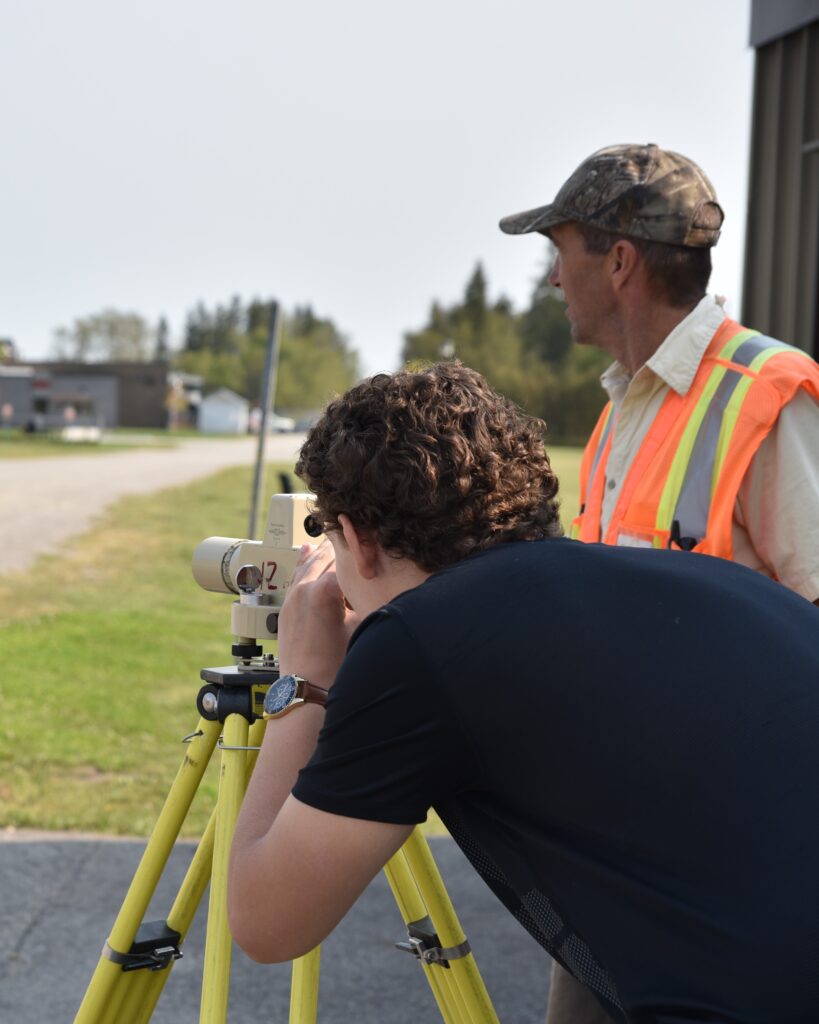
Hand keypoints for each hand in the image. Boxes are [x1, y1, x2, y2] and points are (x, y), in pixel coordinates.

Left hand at [277, 539, 360, 686]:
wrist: (307, 689)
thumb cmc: (335, 665)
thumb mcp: (361, 627)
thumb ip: (364, 600)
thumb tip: (374, 586)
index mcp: (325, 589)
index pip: (349, 563)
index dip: (364, 560)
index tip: (375, 553)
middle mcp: (306, 588)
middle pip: (328, 559)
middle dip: (343, 553)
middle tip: (359, 539)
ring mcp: (292, 597)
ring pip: (310, 565)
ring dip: (323, 553)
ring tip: (334, 540)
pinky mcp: (286, 607)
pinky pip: (296, 576)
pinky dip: (303, 562)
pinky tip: (307, 551)